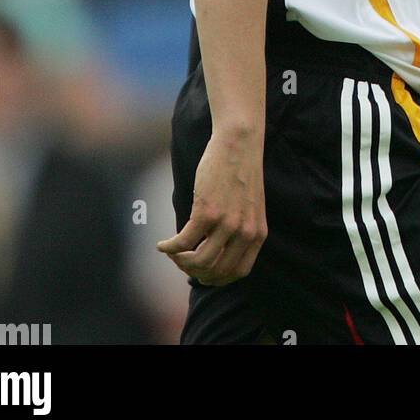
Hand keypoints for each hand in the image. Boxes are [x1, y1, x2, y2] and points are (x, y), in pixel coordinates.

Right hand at [157, 129, 266, 285]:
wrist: (240, 142)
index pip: (238, 273)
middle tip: (181, 261)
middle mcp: (244, 233)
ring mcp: (226, 224)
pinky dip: (169, 248)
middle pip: (215, 272)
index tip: (202, 272)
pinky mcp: (206, 212)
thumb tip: (214, 252)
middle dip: (194, 271)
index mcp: (257, 233)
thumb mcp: (250, 206)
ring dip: (180, 262)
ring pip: (198, 262)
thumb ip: (240, 229)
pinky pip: (183, 243)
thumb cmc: (241, 171)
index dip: (217, 278)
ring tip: (172, 252)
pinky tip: (161, 245)